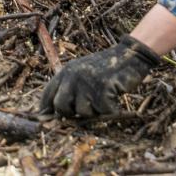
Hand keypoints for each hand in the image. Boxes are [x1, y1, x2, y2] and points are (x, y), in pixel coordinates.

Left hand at [38, 34, 159, 117]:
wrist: (129, 55)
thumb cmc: (106, 69)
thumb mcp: (81, 73)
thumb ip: (68, 88)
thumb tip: (56, 113)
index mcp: (65, 72)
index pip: (47, 95)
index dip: (46, 110)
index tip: (48, 121)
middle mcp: (73, 75)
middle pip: (61, 107)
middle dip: (72, 113)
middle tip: (87, 108)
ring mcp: (87, 81)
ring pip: (82, 112)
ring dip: (95, 111)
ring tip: (103, 97)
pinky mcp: (102, 87)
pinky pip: (102, 111)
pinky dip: (110, 109)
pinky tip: (114, 97)